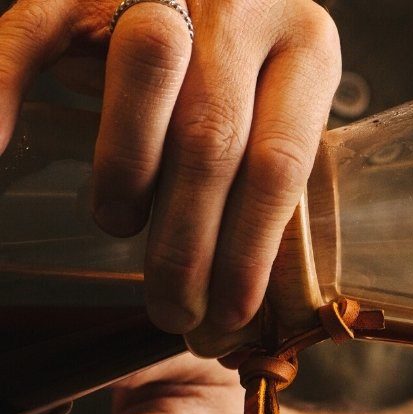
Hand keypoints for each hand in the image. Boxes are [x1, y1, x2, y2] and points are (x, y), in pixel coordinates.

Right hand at [0, 0, 340, 334]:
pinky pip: (37, 31)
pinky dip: (5, 85)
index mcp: (308, 51)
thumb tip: (238, 295)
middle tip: (171, 308)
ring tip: (118, 224)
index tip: (229, 311)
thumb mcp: (285, 113)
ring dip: (125, 168)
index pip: (279, 164)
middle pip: (212, 138)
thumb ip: (269, 179)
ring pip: (144, 70)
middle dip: (186, 243)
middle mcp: (246, 7)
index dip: (250, 249)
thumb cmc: (254, 68)